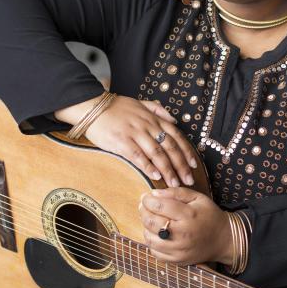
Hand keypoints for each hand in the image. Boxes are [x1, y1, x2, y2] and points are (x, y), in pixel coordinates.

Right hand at [82, 96, 198, 186]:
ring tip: (174, 184)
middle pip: (169, 147)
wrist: (92, 106)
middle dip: (181, 165)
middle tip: (188, 181)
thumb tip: (175, 120)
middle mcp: (147, 126)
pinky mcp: (121, 141)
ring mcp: (135, 133)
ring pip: (156, 153)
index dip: (186, 151)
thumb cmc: (116, 107)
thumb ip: (158, 110)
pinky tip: (155, 176)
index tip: (194, 165)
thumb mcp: (140, 103)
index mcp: (153, 118)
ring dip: (167, 170)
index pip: (176, 136)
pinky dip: (147, 166)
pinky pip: (137, 155)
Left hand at [138, 187, 232, 265]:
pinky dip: (152, 241)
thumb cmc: (210, 216)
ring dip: (145, 226)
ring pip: (149, 238)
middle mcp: (182, 234)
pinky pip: (155, 252)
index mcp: (188, 215)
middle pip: (151, 221)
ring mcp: (179, 249)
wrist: (223, 239)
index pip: (159, 205)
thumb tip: (154, 194)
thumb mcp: (198, 198)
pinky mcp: (177, 260)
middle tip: (144, 206)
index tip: (146, 196)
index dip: (147, 200)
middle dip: (143, 211)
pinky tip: (157, 233)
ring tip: (150, 219)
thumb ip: (176, 193)